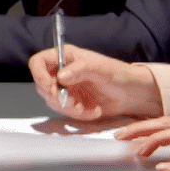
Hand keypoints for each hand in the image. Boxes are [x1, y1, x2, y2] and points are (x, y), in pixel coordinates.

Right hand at [28, 45, 161, 120]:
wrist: (131, 94)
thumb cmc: (118, 74)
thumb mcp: (101, 69)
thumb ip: (80, 69)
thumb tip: (61, 76)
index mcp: (65, 56)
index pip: (38, 62)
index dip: (38, 75)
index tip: (51, 88)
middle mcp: (61, 71)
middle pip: (42, 85)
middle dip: (56, 98)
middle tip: (72, 103)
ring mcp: (65, 88)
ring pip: (52, 101)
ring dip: (68, 108)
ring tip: (85, 108)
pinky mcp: (71, 102)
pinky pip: (65, 112)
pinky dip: (78, 114)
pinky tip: (93, 111)